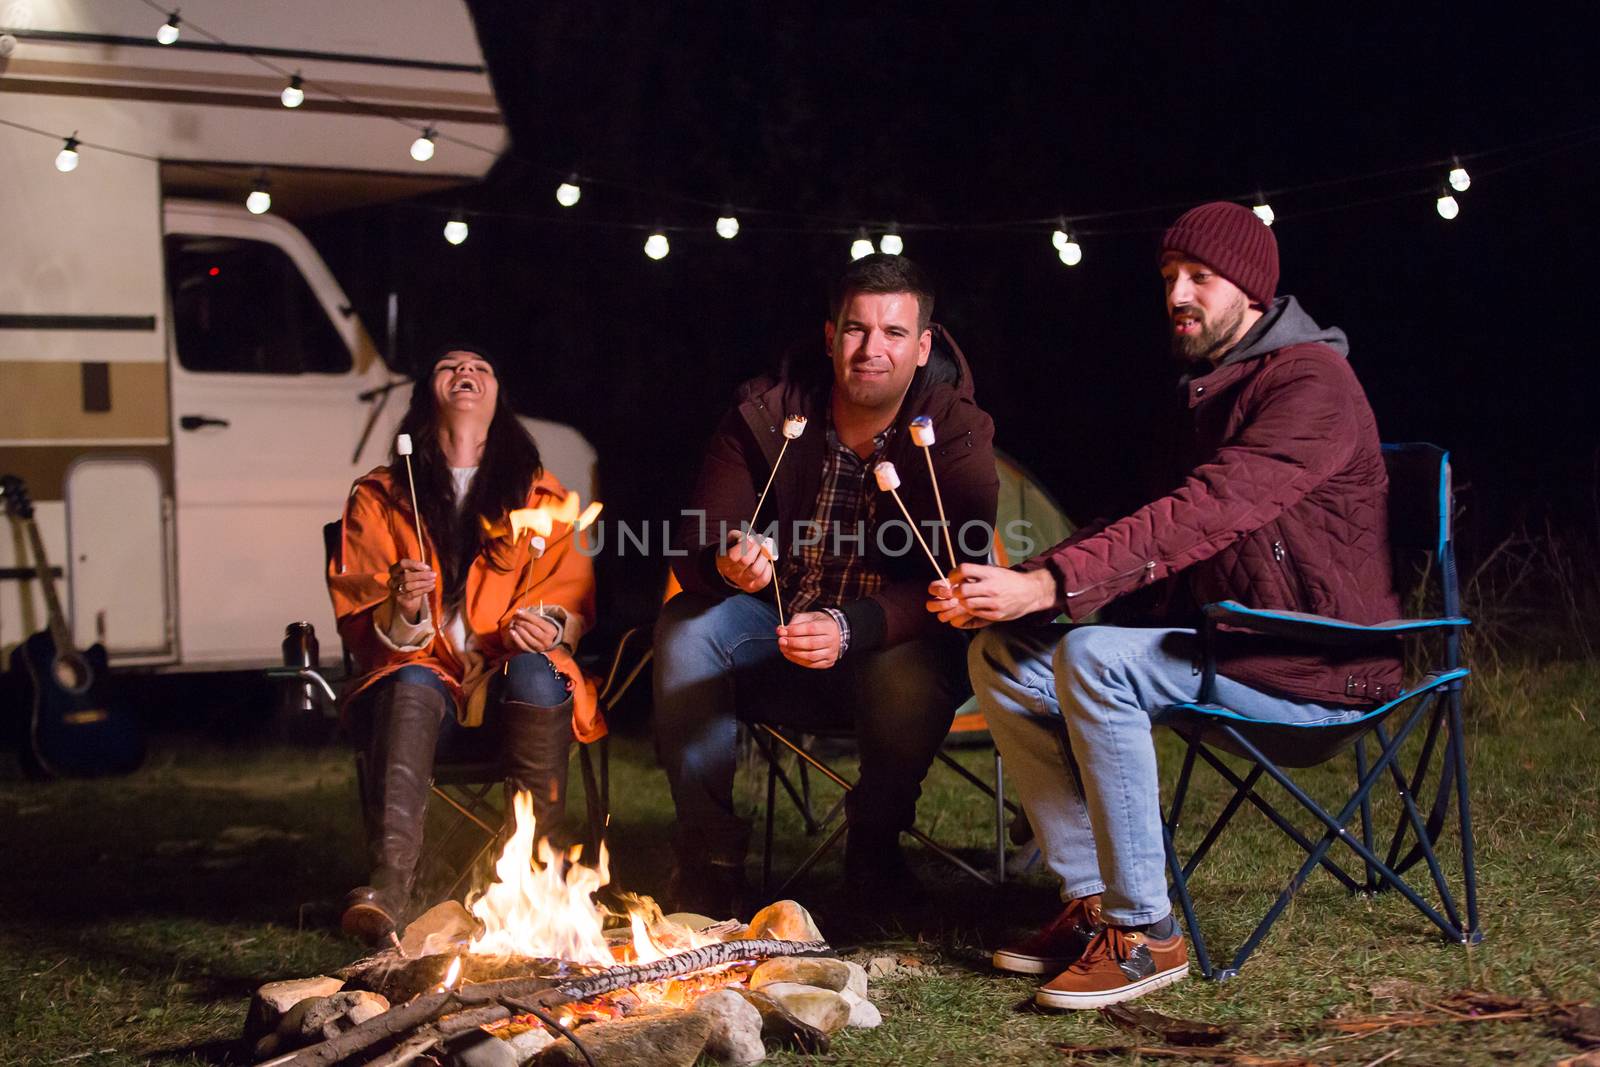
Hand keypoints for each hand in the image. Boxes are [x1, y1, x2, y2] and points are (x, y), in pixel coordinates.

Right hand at [388, 559, 435, 620]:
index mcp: (395, 570)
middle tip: (433, 574)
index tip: (427, 567)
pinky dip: (423, 590)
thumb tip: (428, 570)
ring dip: (423, 583)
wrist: (406, 601)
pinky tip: (431, 586)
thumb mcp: (414, 574)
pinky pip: (412, 594)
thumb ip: (419, 570)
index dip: (415, 564)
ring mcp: (395, 591)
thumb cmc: (411, 583)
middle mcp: (392, 580)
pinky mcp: (400, 599)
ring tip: (433, 581)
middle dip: (422, 575)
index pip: (402, 563)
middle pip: (406, 576)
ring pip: (409, 586)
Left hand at [503, 609, 561, 652]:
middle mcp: (547, 640)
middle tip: (515, 618)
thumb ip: (531, 616)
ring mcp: (540, 648)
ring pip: (528, 639)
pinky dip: (516, 639)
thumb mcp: (541, 621)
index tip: (518, 611)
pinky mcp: (533, 652)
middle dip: (522, 623)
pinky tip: (511, 632)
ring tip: (514, 624)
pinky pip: (523, 646)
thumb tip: (519, 612)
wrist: (547, 642)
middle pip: (533, 630)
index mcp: (551, 630)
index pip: (538, 621)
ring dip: (519, 630)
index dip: (527, 616)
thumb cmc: (541, 628)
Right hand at [716, 530, 773, 593]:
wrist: (732, 570)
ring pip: (756, 570)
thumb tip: (749, 538)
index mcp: (723, 561)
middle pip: (746, 561)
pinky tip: (764, 562)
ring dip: (763, 557)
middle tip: (760, 541)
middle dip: (756, 548)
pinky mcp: (753, 587)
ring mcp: (743, 582)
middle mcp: (732, 574)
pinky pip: (764, 579)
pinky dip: (768, 568)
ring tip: (765, 550)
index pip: (733, 555)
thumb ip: (737, 536)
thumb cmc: (733, 551)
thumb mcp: (730, 541)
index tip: (752, 538)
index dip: (745, 545)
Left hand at [777, 611, 841, 669]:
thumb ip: (794, 623)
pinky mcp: (827, 662)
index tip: (783, 630)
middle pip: (811, 643)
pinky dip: (798, 660)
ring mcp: (831, 653)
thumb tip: (781, 630)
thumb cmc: (819, 624)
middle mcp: (832, 641)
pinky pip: (811, 664)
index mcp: (828, 626)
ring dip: (794, 653)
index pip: (811, 629)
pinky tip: (790, 654)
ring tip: (783, 648)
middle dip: (793, 643)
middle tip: (781, 640)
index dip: (795, 630)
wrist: (835, 634)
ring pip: (811, 656)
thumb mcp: (808, 617)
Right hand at [925, 576, 991, 629]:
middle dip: (941, 603)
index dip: (938, 590)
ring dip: (952, 611)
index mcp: (947, 586)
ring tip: (964, 606)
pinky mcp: (961, 621)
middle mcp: (947, 600)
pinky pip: (955, 622)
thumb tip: (954, 586)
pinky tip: (973, 612)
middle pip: (930, 605)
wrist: (1004, 594)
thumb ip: (963, 576)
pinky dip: (963, 618)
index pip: (932, 588)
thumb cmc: (990, 581)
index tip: (950, 590)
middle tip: (954, 601)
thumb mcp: (978, 573)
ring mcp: (953, 612)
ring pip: (942, 616)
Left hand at [935, 563, 1055, 623]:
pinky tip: (976, 606)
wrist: (1031, 592)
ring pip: (967, 604)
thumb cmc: (1010, 580)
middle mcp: (991, 587)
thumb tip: (957, 575)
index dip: (954, 574)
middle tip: (957, 592)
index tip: (953, 579)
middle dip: (956, 592)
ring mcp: (994, 602)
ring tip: (966, 600)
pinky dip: (972, 610)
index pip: (964, 570)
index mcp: (990, 573)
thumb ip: (978, 573)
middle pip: (962, 590)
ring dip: (963, 602)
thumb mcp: (995, 570)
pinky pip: (976, 613)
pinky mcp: (996, 614)